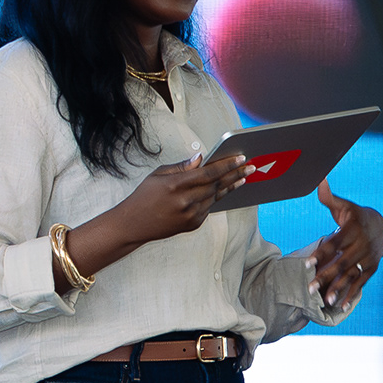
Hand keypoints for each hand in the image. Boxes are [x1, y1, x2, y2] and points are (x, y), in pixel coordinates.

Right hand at [115, 152, 252, 243]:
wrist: (133, 225)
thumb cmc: (143, 197)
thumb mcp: (157, 175)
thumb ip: (181, 167)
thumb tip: (201, 158)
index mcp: (176, 185)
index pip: (208, 173)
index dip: (226, 165)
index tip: (240, 158)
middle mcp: (185, 201)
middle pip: (217, 185)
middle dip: (235, 174)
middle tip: (250, 166)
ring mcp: (190, 215)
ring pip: (216, 197)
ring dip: (231, 186)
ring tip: (243, 177)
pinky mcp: (192, 225)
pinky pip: (209, 208)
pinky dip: (217, 197)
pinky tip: (226, 189)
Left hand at [307, 179, 382, 310]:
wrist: (381, 225)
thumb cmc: (354, 215)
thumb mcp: (344, 206)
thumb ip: (329, 198)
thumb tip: (319, 181)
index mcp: (352, 230)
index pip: (335, 243)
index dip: (321, 253)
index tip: (307, 263)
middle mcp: (362, 245)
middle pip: (342, 263)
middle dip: (327, 276)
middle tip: (310, 288)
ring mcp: (368, 258)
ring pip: (352, 275)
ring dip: (339, 289)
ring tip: (326, 301)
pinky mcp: (372, 268)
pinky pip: (361, 283)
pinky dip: (352, 295)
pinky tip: (340, 307)